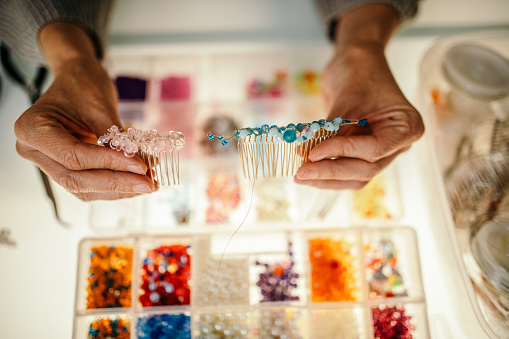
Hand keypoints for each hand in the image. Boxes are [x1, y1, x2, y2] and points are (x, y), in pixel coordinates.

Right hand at [14, 23, 154, 200]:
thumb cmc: (83, 84)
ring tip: (147, 185)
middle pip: (76, 178)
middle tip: (148, 184)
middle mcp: (32, 149)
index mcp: (32, 128)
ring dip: (117, 190)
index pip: (74, 156)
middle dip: (116, 184)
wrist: (76, 78)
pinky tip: (136, 183)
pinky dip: (113, 187)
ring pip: (82, 188)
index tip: (141, 167)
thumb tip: (139, 167)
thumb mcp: (100, 108)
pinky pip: (87, 185)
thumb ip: (116, 140)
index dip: (110, 164)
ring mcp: (45, 162)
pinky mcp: (62, 168)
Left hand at [295, 4, 423, 189]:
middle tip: (301, 172)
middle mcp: (397, 144)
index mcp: (406, 127)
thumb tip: (305, 154)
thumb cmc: (359, 71)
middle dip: (331, 172)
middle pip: (365, 170)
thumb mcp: (347, 100)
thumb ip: (330, 130)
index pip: (373, 150)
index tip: (312, 153)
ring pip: (355, 176)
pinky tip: (307, 172)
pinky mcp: (362, 152)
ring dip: (326, 178)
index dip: (341, 153)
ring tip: (300, 176)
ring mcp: (381, 150)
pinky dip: (327, 172)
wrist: (356, 59)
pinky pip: (347, 170)